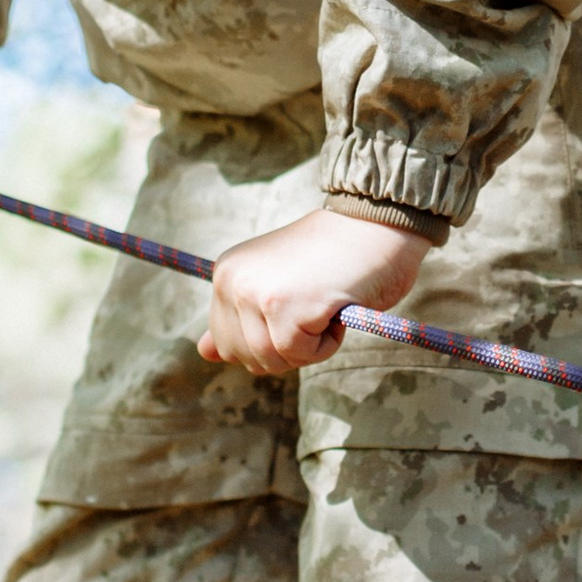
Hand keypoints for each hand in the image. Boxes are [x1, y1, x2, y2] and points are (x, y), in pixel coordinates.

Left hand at [197, 205, 431, 375]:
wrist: (378, 222)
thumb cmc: (336, 255)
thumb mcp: (277, 284)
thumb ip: (238, 318)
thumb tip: (204, 353)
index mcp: (226, 274)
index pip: (226, 342)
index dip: (268, 339)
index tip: (296, 305)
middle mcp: (231, 280)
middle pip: (247, 357)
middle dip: (285, 347)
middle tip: (312, 304)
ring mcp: (256, 293)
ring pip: (272, 360)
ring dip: (308, 346)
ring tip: (324, 303)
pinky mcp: (284, 307)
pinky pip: (301, 354)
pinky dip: (327, 342)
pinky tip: (335, 306)